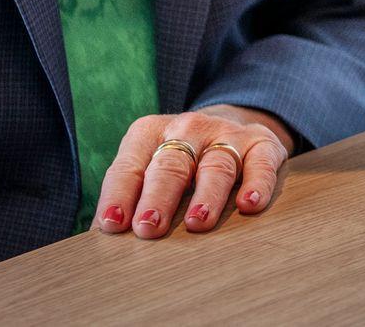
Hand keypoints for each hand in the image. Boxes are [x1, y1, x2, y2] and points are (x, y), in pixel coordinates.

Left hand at [95, 103, 293, 237]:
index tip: (113, 224)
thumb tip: (102, 239)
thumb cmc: (178, 162)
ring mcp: (227, 134)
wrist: (228, 125)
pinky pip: (260, 164)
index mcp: (150, 133)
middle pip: (171, 164)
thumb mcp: (149, 167)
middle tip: (149, 227)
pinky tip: (249, 204)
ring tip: (197, 222)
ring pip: (216, 165)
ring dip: (206, 195)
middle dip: (158, 196)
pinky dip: (257, 183)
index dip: (120, 194)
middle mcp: (188, 128)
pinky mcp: (262, 144)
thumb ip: (128, 197)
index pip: (130, 166)